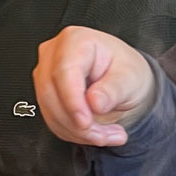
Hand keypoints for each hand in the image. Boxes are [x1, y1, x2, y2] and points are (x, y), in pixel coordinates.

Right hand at [33, 26, 157, 145]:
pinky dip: (74, 133)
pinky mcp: (45, 95)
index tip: (85, 123)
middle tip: (106, 136)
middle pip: (52, 94)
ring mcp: (45, 75)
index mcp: (76, 40)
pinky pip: (53, 121)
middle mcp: (54, 54)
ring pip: (50, 112)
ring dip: (78, 132)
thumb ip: (113, 90)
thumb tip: (95, 103)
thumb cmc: (126, 72)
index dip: (73, 101)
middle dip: (78, 123)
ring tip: (109, 135)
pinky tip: (96, 133)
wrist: (122, 81)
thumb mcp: (130, 79)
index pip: (64, 72)